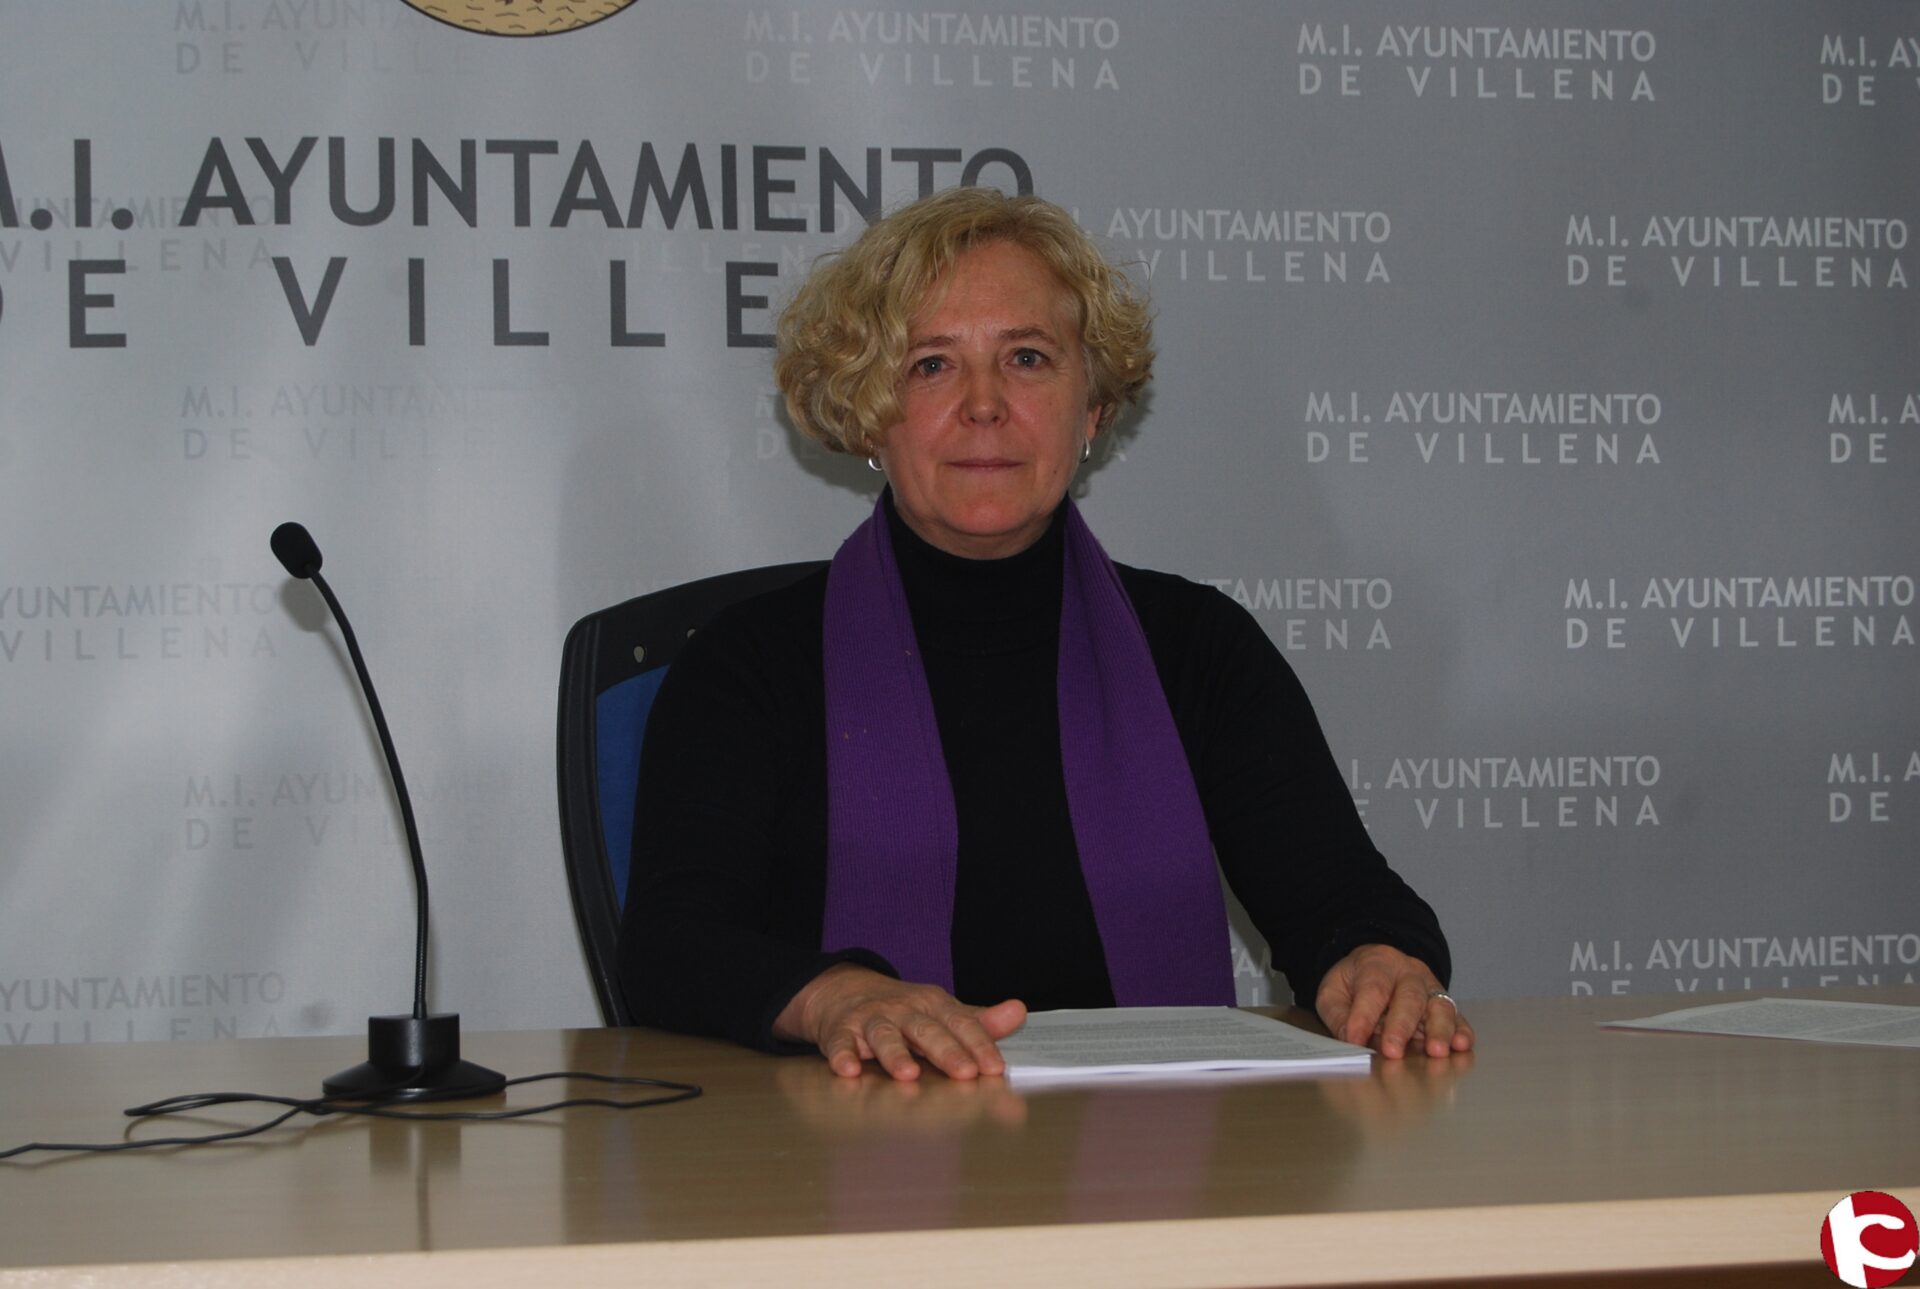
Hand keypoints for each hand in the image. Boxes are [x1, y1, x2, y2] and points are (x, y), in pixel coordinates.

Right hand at [774, 964, 1026, 1080]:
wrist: (844, 991)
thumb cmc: (902, 1011)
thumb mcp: (941, 1013)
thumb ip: (979, 1022)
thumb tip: (1019, 1012)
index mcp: (933, 1005)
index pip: (962, 1024)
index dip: (980, 1045)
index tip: (995, 1068)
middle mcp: (903, 1010)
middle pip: (926, 1029)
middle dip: (946, 1051)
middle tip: (965, 1074)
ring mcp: (871, 1019)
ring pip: (884, 1035)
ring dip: (895, 1054)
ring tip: (908, 1074)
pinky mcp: (840, 1030)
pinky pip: (840, 1042)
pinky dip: (843, 1055)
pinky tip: (849, 1070)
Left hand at [1315, 943, 1473, 1059]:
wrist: (1378, 966)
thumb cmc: (1355, 982)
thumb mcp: (1334, 990)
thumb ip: (1338, 1014)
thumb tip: (1349, 1039)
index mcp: (1378, 964)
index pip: (1373, 989)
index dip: (1364, 1016)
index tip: (1355, 1040)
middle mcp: (1409, 974)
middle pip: (1409, 997)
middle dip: (1401, 1027)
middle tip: (1393, 1052)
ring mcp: (1431, 988)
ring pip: (1440, 1006)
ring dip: (1439, 1031)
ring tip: (1436, 1051)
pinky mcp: (1445, 1004)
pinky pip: (1457, 1016)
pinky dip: (1461, 1032)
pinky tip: (1460, 1045)